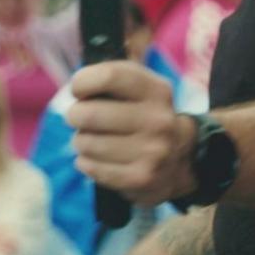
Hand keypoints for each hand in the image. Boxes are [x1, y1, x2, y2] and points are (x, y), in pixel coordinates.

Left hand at [68, 61, 194, 204]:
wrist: (180, 158)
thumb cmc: (143, 114)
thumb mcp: (140, 87)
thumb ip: (110, 77)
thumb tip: (76, 85)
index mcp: (157, 91)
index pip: (109, 76)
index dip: (82, 82)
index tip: (78, 90)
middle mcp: (158, 120)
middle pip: (90, 114)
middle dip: (75, 115)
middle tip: (78, 118)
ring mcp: (152, 152)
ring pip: (87, 143)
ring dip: (80, 141)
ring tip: (90, 140)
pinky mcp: (141, 178)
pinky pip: (92, 168)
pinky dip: (85, 162)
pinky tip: (94, 158)